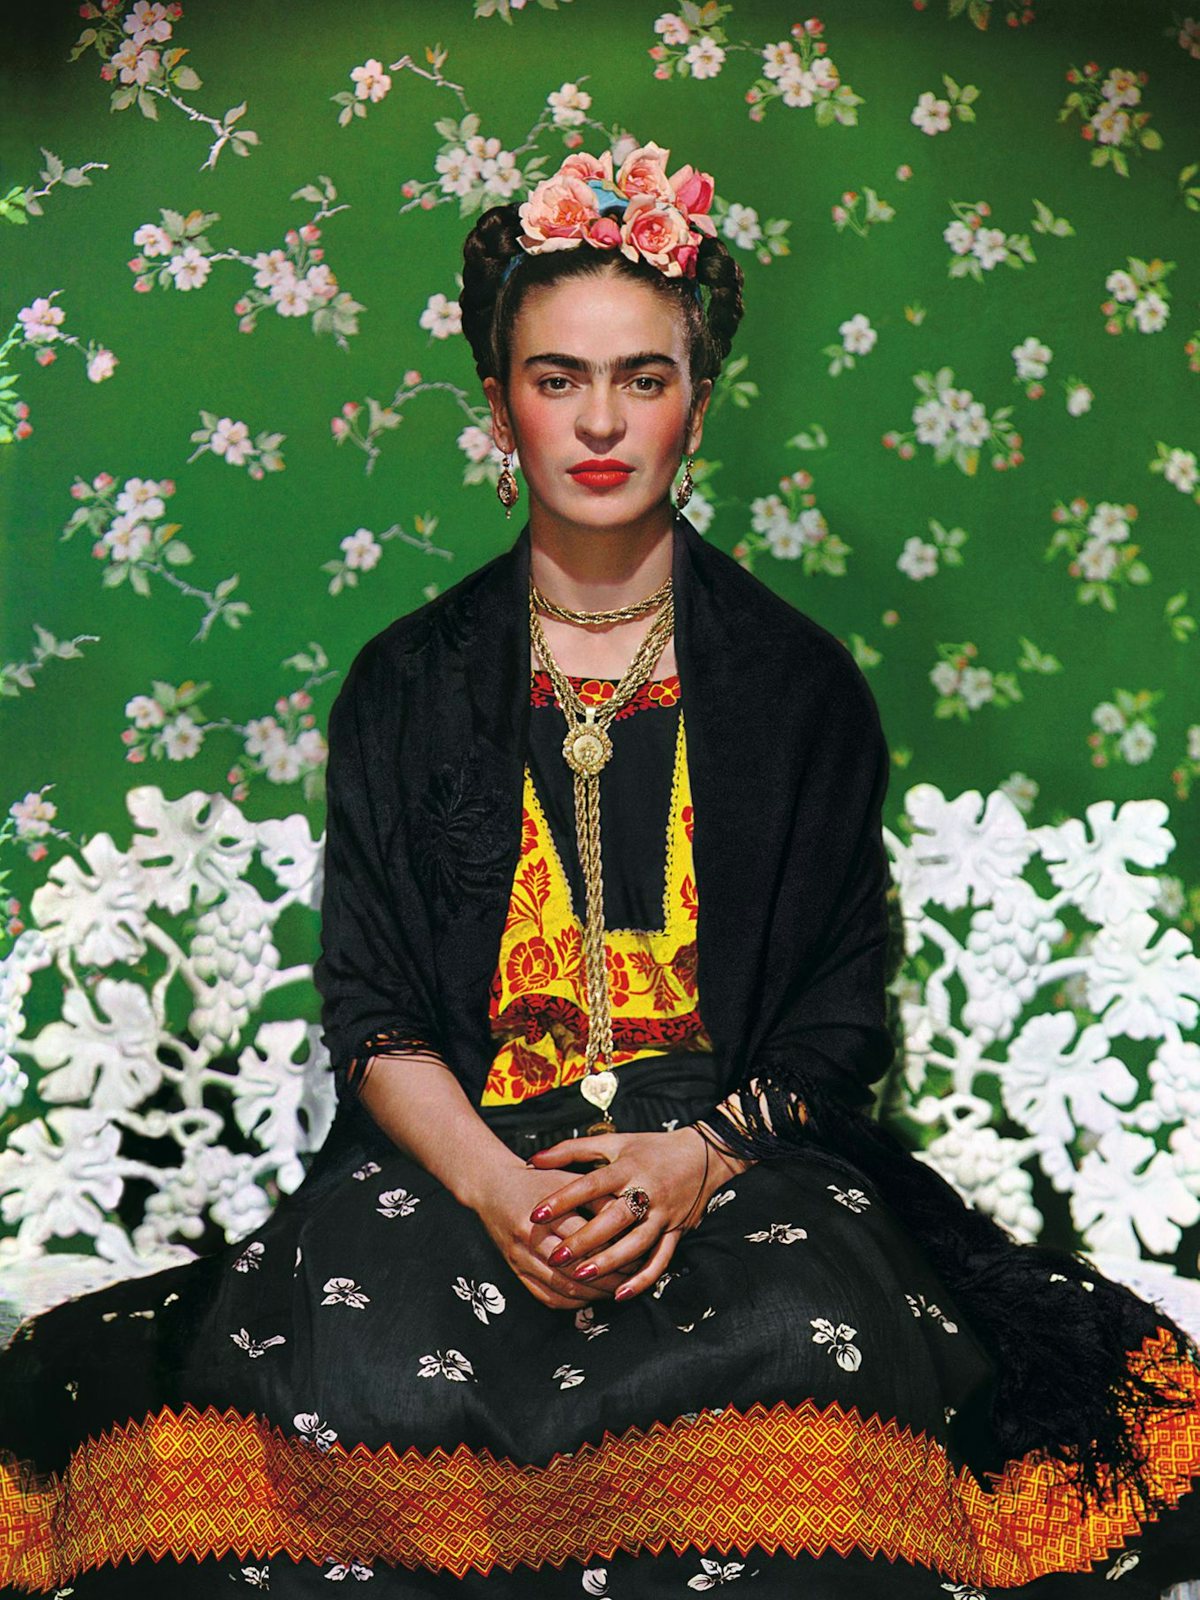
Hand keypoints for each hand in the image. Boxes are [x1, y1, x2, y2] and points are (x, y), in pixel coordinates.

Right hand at [471, 1161, 636, 1309]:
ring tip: (615, 1289)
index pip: (587, 1238)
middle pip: (575, 1268)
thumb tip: (633, 1216)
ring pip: (562, 1287)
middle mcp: (529, 1238)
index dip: (615, 1249)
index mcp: (545, 1212)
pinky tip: (589, 1297)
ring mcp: (519, 1257)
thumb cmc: (535, 1179)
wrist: (491, 1185)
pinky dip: (571, 1301)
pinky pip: (546, 1296)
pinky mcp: (515, 1270)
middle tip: (632, 1277)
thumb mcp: (568, 1180)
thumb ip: (599, 1199)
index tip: (638, 1252)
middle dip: (608, 1278)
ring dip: (592, 1294)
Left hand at [527, 1127, 742, 1301]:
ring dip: (609, 1262)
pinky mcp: (676, 1231)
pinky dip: (643, 1279)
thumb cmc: (650, 1148)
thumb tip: (534, 1159)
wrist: (703, 1155)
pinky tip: (620, 1294)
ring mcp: (663, 1214)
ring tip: (581, 1276)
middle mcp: (646, 1191)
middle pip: (613, 1219)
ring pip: (636, 1243)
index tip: (537, 1214)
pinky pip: (661, 1259)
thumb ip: (572, 1150)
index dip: (564, 1199)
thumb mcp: (613, 1143)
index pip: (591, 1184)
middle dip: (583, 1240)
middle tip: (554, 1257)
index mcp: (628, 1167)